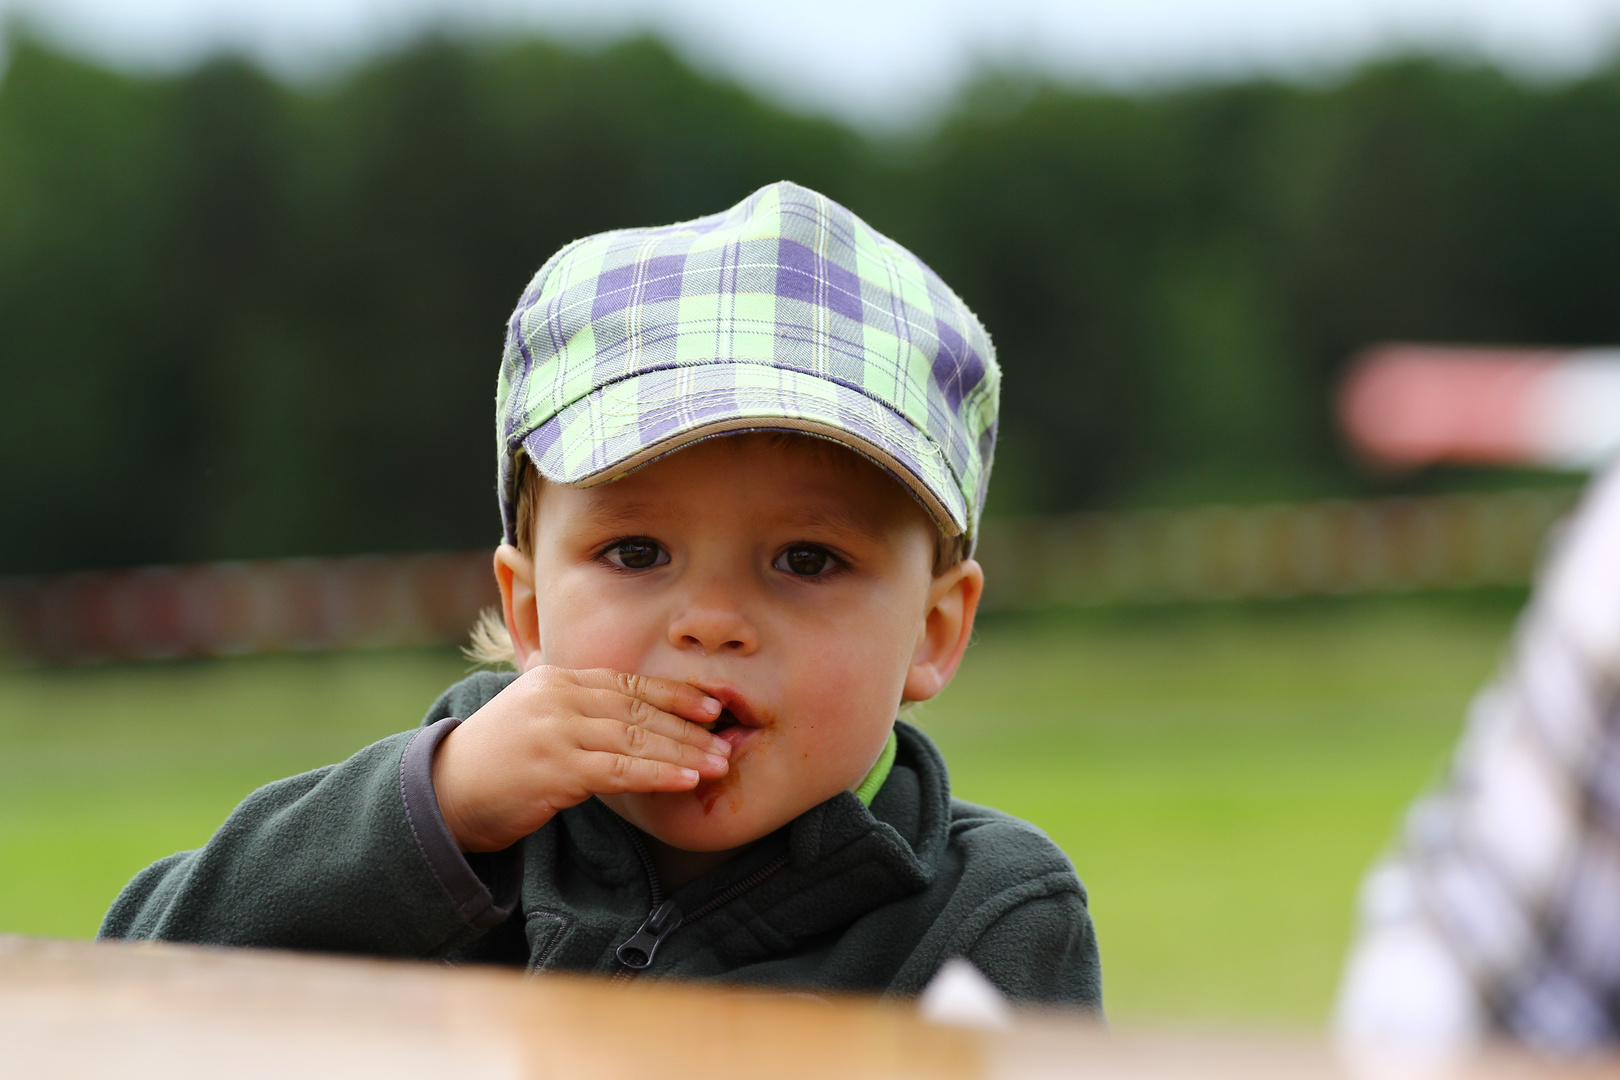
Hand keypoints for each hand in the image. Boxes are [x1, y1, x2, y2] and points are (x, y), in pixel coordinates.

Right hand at [431, 666, 731, 851]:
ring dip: (682, 753)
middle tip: (725, 741)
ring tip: (717, 765)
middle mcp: (558, 697)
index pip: (628, 682)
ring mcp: (555, 730)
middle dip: (687, 727)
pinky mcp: (553, 767)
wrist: (444, 792)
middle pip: (637, 709)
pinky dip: (656, 775)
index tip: (712, 706)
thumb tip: (631, 717)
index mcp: (558, 678)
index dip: (674, 694)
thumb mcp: (537, 717)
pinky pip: (618, 771)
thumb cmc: (497, 760)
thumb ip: (577, 707)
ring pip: (634, 739)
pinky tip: (684, 782)